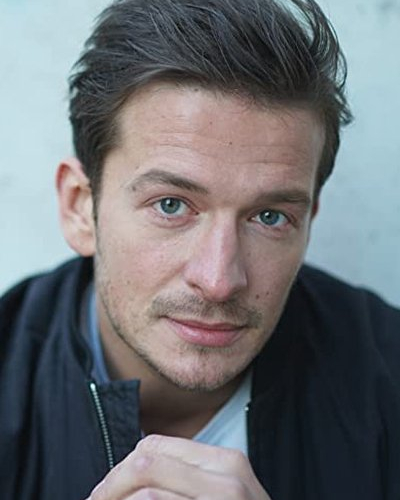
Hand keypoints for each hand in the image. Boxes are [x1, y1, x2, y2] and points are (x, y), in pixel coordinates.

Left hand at [87, 434, 271, 498]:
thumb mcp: (222, 496)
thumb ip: (185, 479)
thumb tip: (129, 473)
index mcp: (226, 462)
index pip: (155, 446)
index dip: (122, 468)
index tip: (104, 492)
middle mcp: (227, 478)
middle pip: (146, 463)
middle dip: (110, 486)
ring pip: (146, 491)